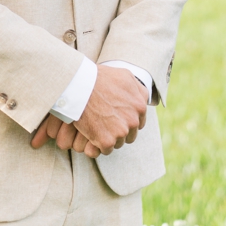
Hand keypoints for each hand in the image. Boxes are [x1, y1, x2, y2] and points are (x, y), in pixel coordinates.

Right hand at [29, 67, 148, 156]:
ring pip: (119, 142)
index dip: (128, 121)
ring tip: (98, 125)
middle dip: (120, 131)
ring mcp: (121, 131)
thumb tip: (144, 98)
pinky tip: (93, 132)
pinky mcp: (108, 141)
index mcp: (140, 104)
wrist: (81, 86)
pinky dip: (99, 144)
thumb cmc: (100, 78)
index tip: (118, 118)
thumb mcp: (125, 76)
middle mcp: (134, 119)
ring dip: (110, 138)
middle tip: (106, 123)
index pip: (140, 121)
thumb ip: (137, 90)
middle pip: (131, 134)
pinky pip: (107, 149)